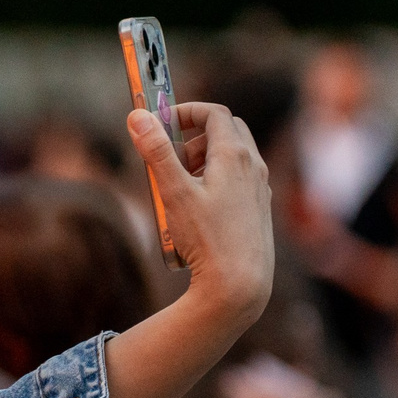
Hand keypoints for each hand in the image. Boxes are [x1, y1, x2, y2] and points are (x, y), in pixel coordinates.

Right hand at [128, 103, 273, 322]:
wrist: (239, 286)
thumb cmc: (208, 239)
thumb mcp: (174, 192)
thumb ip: (156, 152)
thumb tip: (138, 115)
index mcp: (234, 155)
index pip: (213, 114)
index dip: (186, 111)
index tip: (163, 124)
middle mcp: (254, 167)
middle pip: (226, 131)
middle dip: (196, 136)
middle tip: (172, 158)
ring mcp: (260, 189)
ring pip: (234, 157)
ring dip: (205, 160)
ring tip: (181, 187)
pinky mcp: (259, 210)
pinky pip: (239, 181)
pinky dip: (217, 181)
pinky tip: (200, 210)